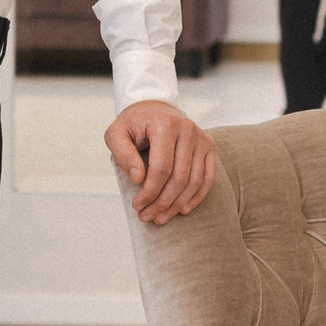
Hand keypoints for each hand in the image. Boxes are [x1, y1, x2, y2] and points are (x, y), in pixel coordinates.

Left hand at [104, 100, 216, 223]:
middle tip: (147, 217)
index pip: (161, 168)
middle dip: (162, 202)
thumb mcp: (116, 134)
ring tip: (161, 218)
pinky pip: (208, 178)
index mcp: (166, 125)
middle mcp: (188, 129)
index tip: (137, 206)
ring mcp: (202, 138)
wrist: (154, 108)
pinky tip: (183, 210)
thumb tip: (138, 179)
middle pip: (179, 177)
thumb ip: (123, 154)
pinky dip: (197, 197)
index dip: (150, 192)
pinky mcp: (209, 145)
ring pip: (195, 181)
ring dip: (178, 204)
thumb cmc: (133, 124)